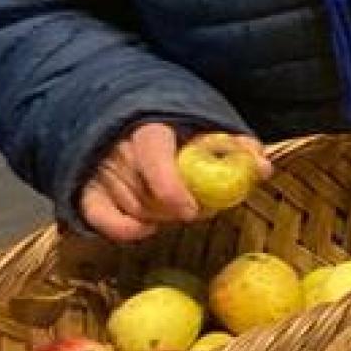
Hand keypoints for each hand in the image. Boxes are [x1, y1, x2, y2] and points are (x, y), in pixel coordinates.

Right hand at [78, 120, 265, 242]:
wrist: (130, 120)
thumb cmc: (179, 130)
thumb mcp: (208, 131)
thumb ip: (237, 147)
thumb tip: (262, 168)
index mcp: (149, 128)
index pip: (153, 159)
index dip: (171, 189)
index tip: (190, 211)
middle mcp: (118, 149)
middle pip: (147, 194)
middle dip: (177, 208)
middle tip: (199, 208)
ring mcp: (100, 171)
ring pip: (133, 209)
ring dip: (160, 218)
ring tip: (178, 207)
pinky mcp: (87, 191)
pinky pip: (102, 220)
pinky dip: (125, 230)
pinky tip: (148, 228)